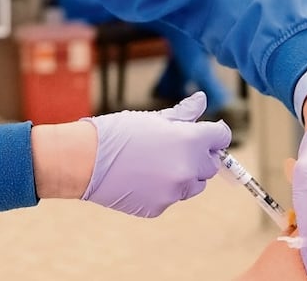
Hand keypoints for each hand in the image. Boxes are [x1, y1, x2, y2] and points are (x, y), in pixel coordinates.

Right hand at [81, 92, 230, 216]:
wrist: (85, 160)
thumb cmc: (117, 132)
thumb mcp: (153, 118)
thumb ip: (183, 113)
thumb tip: (202, 100)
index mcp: (189, 141)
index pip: (221, 137)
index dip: (214, 134)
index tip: (206, 134)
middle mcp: (187, 168)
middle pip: (210, 165)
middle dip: (198, 156)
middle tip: (173, 147)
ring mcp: (174, 191)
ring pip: (192, 184)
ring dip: (182, 175)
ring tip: (154, 163)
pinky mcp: (159, 207)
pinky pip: (170, 197)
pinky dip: (162, 189)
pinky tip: (141, 178)